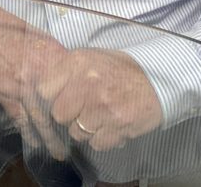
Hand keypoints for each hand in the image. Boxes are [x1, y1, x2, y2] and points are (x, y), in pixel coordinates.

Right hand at [0, 4, 72, 158]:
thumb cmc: (8, 29)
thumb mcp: (39, 38)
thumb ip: (55, 57)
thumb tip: (70, 74)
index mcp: (53, 57)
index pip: (75, 86)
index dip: (83, 104)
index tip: (89, 116)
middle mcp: (40, 74)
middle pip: (61, 106)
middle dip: (70, 126)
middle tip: (79, 140)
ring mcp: (22, 86)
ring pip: (41, 118)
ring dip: (50, 137)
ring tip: (59, 152)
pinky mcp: (5, 93)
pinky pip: (19, 117)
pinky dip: (27, 132)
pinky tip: (34, 142)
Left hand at [37, 48, 163, 152]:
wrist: (158, 79)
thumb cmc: (120, 70)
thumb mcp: (89, 58)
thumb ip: (66, 72)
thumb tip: (42, 90)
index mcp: (77, 63)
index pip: (43, 90)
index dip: (51, 98)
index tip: (61, 98)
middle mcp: (88, 83)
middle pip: (58, 115)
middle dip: (68, 115)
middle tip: (82, 109)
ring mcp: (103, 106)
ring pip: (77, 132)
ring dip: (86, 128)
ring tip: (100, 115)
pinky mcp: (119, 126)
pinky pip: (96, 143)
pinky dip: (103, 138)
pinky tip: (111, 124)